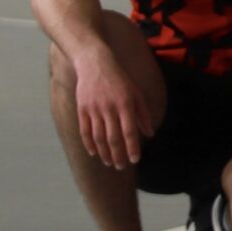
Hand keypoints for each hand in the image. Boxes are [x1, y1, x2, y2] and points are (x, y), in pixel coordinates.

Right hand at [73, 45, 155, 170]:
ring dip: (104, 152)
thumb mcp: (136, 93)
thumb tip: (149, 133)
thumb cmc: (120, 79)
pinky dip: (89, 144)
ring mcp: (93, 109)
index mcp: (125, 104)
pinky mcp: (82, 109)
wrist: (95, 64)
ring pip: (98, 137)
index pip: (130, 131)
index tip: (135, 160)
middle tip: (122, 167)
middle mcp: (109, 108)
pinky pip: (85, 131)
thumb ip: (143, 114)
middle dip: (118, 155)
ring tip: (110, 163)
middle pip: (113, 138)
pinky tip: (94, 153)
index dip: (132, 147)